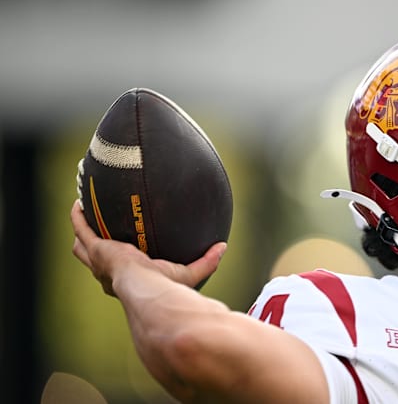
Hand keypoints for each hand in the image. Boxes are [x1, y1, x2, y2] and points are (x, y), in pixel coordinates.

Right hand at [70, 200, 225, 295]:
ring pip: (82, 247)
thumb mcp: (188, 273)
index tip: (124, 254)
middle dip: (92, 248)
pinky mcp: (96, 248)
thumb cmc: (164, 288)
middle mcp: (108, 273)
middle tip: (96, 232)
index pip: (119, 275)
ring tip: (84, 215)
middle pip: (94, 260)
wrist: (146, 288)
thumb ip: (206, 262)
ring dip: (82, 231)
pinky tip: (79, 204)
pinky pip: (82, 229)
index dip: (117, 266)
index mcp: (127, 282)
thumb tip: (223, 248)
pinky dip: (79, 218)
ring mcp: (100, 260)